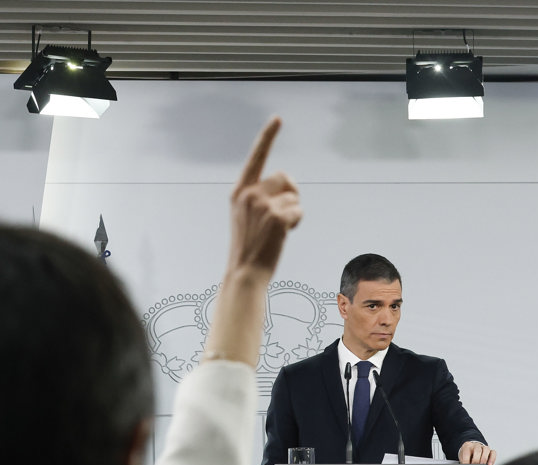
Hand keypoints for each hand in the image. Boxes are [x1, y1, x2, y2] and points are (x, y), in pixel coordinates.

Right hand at [227, 117, 301, 280]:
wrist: (244, 272)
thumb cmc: (249, 247)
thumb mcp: (245, 216)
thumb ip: (259, 196)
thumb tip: (287, 183)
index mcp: (239, 192)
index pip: (256, 157)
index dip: (268, 136)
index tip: (278, 118)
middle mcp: (248, 193)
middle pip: (284, 177)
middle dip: (290, 193)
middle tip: (281, 215)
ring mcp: (262, 204)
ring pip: (293, 195)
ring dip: (293, 210)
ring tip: (277, 229)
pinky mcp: (277, 216)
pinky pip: (298, 210)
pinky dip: (296, 222)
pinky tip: (283, 235)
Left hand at [459, 441, 496, 464]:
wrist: (472, 449)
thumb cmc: (467, 455)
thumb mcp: (463, 458)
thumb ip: (464, 463)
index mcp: (467, 446)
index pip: (467, 452)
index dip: (466, 461)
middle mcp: (476, 445)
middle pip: (477, 450)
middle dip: (476, 460)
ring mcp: (484, 447)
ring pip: (486, 449)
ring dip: (484, 459)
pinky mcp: (490, 451)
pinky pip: (493, 453)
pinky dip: (492, 459)